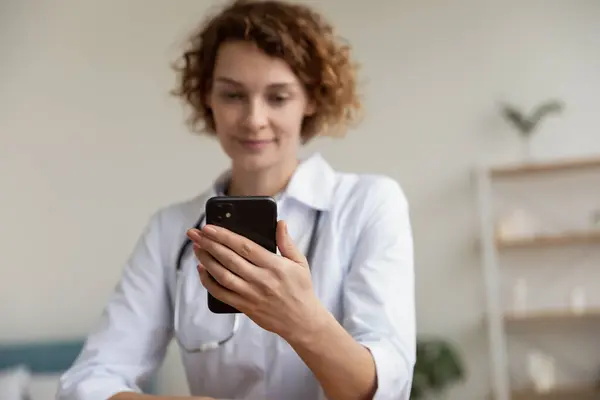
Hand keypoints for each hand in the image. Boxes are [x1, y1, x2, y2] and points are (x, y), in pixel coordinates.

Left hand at [186, 221, 326, 343]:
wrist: (301, 321)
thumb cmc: (301, 290)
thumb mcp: (300, 263)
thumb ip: (287, 242)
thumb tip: (280, 223)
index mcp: (274, 266)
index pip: (244, 247)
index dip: (224, 236)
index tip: (209, 227)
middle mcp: (260, 280)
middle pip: (228, 259)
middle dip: (208, 244)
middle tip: (194, 234)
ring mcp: (250, 294)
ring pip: (222, 275)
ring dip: (206, 260)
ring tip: (196, 248)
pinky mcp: (244, 306)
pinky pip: (221, 294)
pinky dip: (208, 282)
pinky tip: (202, 270)